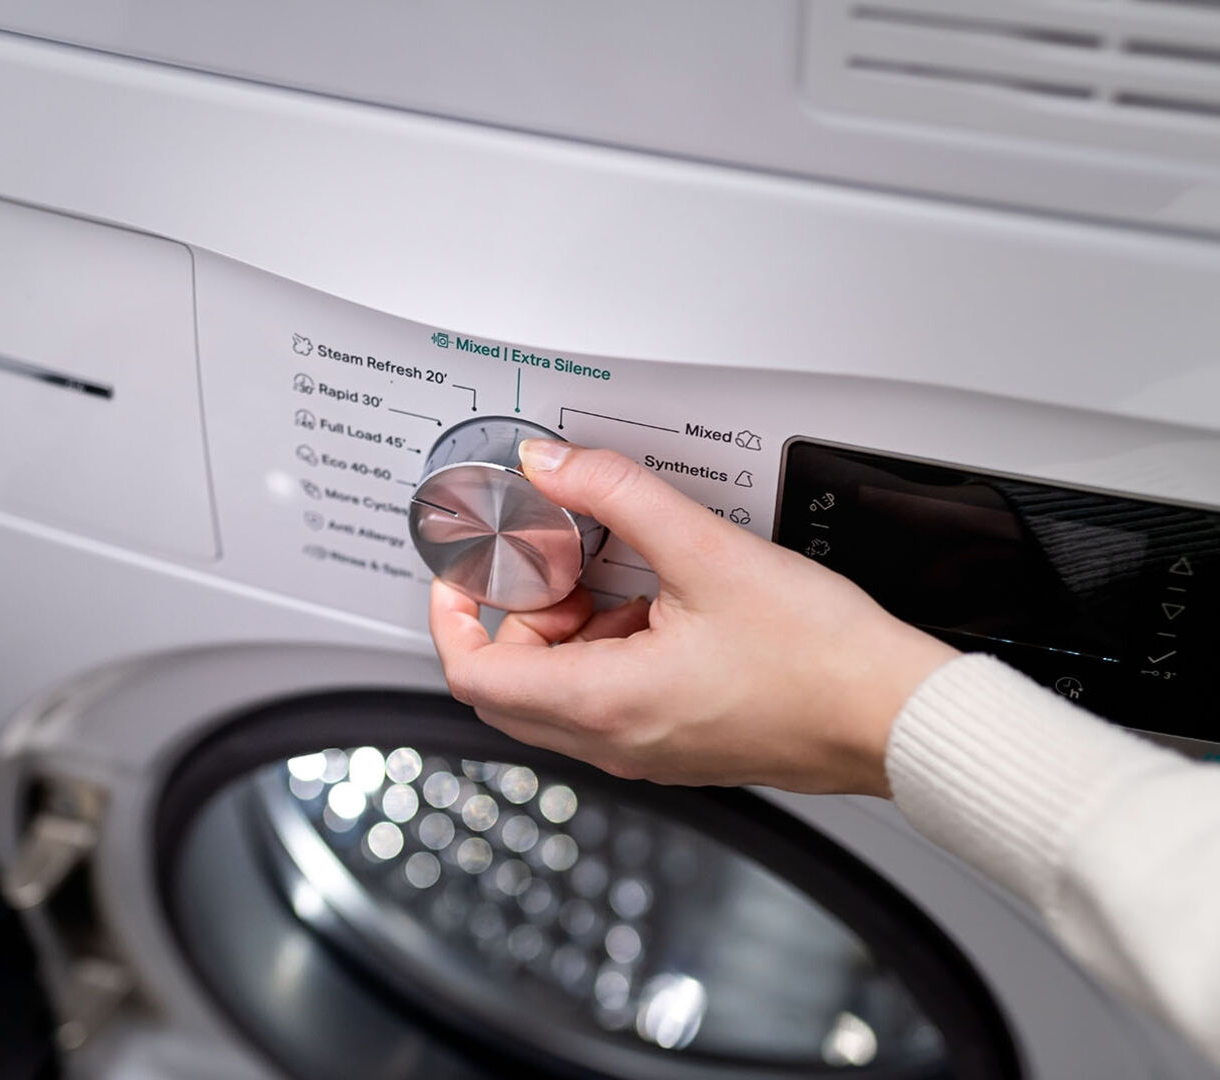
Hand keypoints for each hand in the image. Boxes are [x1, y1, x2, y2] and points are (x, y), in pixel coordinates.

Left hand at [428, 440, 957, 796]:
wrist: (893, 714)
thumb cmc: (822, 658)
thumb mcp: (707, 551)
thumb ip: (616, 494)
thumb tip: (553, 463)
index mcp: (606, 704)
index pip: (474, 673)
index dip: (451, 614)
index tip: (464, 571)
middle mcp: (615, 741)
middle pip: (508, 684)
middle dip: (517, 614)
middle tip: (557, 562)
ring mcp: (644, 750)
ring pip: (556, 693)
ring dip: (565, 631)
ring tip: (620, 577)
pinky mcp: (674, 744)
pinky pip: (605, 701)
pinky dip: (606, 649)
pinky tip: (658, 605)